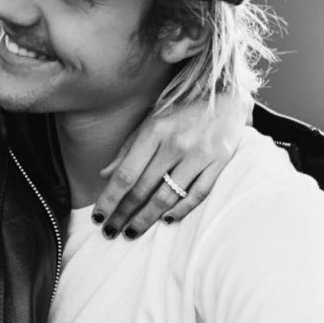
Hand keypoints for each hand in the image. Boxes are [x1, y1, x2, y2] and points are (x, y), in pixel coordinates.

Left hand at [94, 90, 250, 237]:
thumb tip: (104, 174)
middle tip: (110, 232)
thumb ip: (127, 148)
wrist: (225, 90)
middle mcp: (176, 143)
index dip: (110, 199)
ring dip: (147, 218)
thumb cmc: (180, 107)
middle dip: (123, 214)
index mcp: (154, 131)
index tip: (98, 218)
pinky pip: (198, 193)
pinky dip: (181, 210)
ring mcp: (200, 153)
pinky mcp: (221, 160)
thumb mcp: (149, 120)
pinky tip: (166, 220)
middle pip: (143, 188)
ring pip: (168, 196)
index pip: (126, 174)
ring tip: (131, 232)